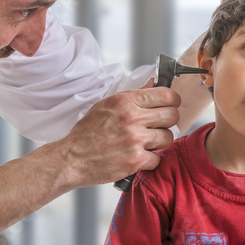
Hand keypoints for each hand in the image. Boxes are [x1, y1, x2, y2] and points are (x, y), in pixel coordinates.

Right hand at [59, 83, 180, 186]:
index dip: (172, 101)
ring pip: (168, 138)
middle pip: (172, 116)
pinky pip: (158, 159)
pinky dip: (150, 161)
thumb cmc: (88, 132)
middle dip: (168, 122)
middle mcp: (132, 117)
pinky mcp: (136, 160)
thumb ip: (134, 95)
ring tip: (145, 143)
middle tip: (158, 127)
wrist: (72, 158)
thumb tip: (153, 83)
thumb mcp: (107, 105)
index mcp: (126, 100)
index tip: (170, 106)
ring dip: (159, 142)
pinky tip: (138, 157)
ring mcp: (135, 139)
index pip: (166, 95)